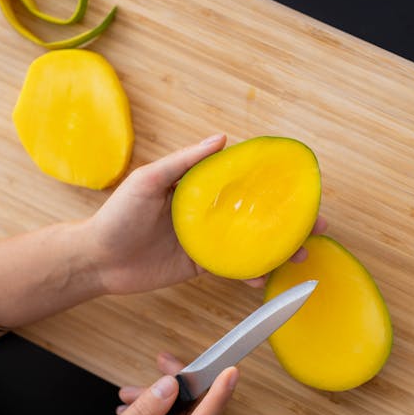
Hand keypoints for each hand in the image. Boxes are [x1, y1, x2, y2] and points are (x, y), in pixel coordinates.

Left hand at [87, 134, 326, 294]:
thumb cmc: (118, 214)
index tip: (297, 184)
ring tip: (302, 251)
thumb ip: (185, 161)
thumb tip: (221, 138)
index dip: (269, 182)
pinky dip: (251, 272)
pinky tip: (267, 276)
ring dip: (277, 246)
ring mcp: (205, 240)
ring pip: (249, 242)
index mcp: (196, 187)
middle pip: (254, 212)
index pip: (240, 180)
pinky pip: (231, 268)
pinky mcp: (199, 266)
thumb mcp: (149, 180)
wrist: (98, 260)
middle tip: (315, 222)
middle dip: (285, 218)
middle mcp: (206, 213)